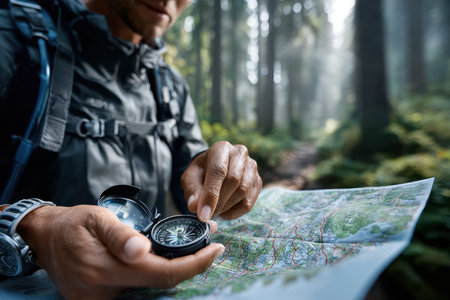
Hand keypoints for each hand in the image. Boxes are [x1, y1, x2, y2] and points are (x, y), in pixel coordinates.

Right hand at [17, 205, 223, 299]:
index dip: (194, 265)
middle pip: (160, 286)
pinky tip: (158, 261)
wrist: (45, 238)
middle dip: (187, 266)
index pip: (163, 275)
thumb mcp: (96, 218)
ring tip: (184, 249)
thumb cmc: (73, 223)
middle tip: (205, 246)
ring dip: (170, 272)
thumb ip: (120, 235)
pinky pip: (134, 292)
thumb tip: (143, 250)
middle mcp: (102, 293)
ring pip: (148, 290)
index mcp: (104, 269)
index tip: (216, 250)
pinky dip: (151, 277)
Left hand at [181, 141, 262, 221]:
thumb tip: (195, 207)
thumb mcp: (190, 178)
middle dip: (219, 202)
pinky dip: (235, 213)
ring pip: (243, 193)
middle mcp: (240, 154)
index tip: (203, 215)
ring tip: (214, 211)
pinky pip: (249, 203)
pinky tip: (224, 212)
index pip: (218, 171)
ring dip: (226, 208)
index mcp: (221, 148)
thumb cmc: (202, 172)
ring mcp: (252, 167)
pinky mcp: (257, 181)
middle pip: (233, 181)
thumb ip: (192, 191)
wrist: (216, 168)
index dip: (211, 194)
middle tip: (207, 215)